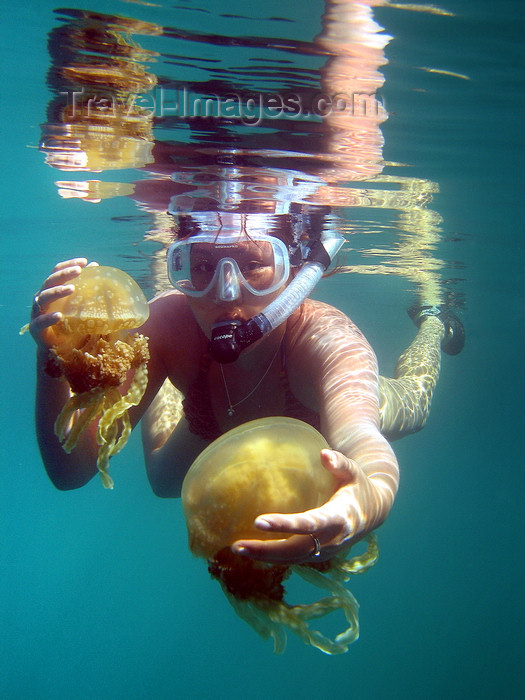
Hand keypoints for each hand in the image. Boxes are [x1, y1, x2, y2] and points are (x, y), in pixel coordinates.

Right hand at [29, 258, 96, 348]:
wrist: (58, 349)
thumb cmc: (70, 325)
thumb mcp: (80, 307)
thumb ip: (86, 290)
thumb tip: (97, 268)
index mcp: (51, 290)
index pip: (57, 272)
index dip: (68, 265)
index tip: (84, 261)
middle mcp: (42, 298)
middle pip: (50, 281)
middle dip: (64, 274)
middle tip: (79, 270)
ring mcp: (37, 312)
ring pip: (44, 298)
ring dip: (58, 291)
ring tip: (72, 288)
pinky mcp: (36, 328)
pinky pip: (41, 321)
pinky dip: (49, 317)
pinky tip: (59, 315)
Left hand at [231, 448, 364, 564]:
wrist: (375, 511)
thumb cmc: (358, 485)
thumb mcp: (354, 471)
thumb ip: (340, 462)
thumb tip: (324, 454)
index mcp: (340, 518)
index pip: (309, 524)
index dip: (285, 525)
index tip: (259, 521)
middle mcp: (332, 540)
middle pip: (295, 550)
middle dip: (267, 550)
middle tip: (237, 545)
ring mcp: (325, 551)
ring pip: (292, 559)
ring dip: (265, 557)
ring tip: (237, 549)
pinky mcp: (319, 555)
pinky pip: (293, 559)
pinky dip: (273, 557)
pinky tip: (252, 550)